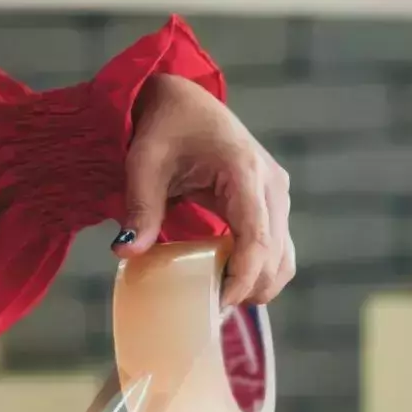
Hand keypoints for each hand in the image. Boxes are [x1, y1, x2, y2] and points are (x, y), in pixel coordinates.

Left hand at [114, 73, 295, 307]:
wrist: (184, 99)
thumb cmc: (164, 125)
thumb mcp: (144, 163)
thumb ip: (141, 208)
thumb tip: (127, 252)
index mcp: (243, 171)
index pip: (257, 237)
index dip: (243, 277)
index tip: (221, 303)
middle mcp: (271, 184)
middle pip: (276, 254)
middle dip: (251, 288)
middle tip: (213, 311)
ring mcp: (277, 193)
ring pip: (284, 255)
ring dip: (260, 284)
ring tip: (222, 300)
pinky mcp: (273, 202)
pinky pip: (278, 247)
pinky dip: (260, 270)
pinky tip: (231, 281)